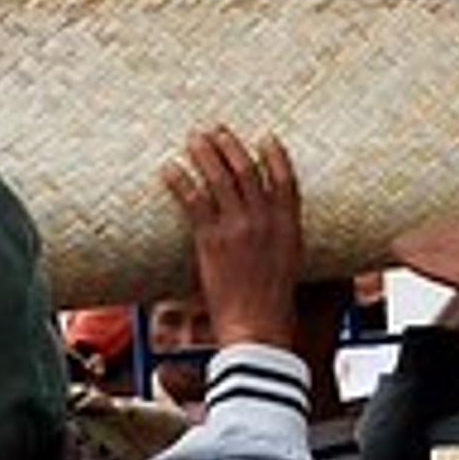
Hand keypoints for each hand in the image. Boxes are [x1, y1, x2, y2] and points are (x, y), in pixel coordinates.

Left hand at [160, 127, 304, 359]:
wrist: (257, 329)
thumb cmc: (273, 306)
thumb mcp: (290, 267)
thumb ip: (282, 242)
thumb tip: (272, 230)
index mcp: (289, 227)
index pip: (285, 180)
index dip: (275, 155)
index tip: (266, 137)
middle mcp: (265, 221)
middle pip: (247, 170)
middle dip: (230, 145)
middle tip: (216, 130)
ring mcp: (238, 228)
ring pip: (220, 178)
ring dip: (205, 154)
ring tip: (193, 139)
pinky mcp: (212, 240)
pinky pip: (193, 200)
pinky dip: (180, 181)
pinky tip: (169, 168)